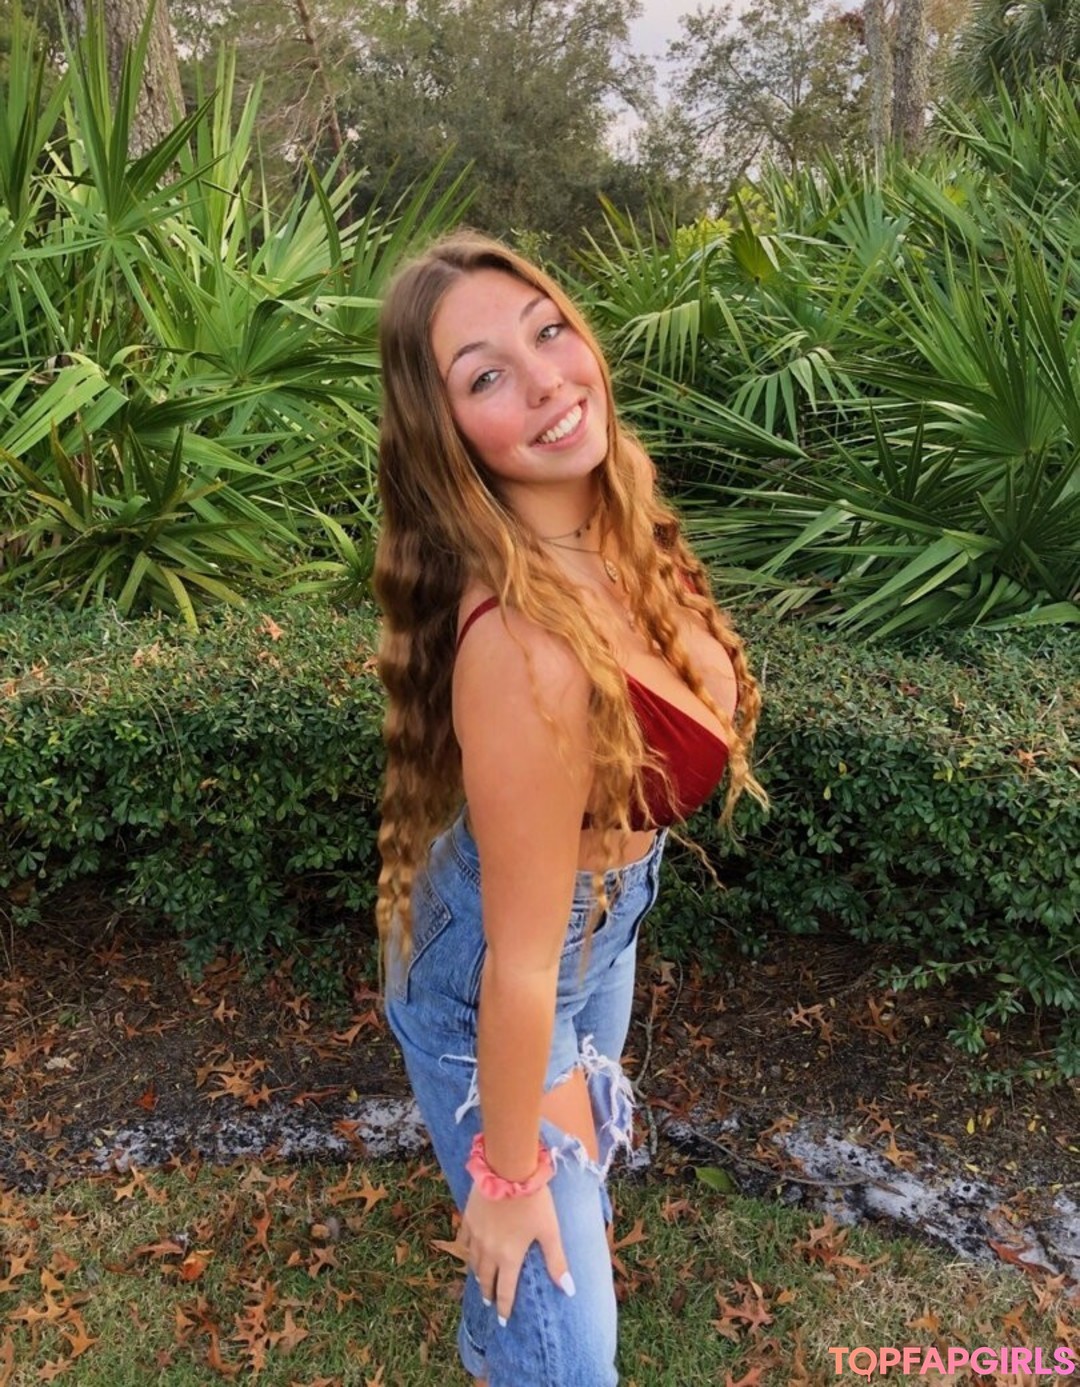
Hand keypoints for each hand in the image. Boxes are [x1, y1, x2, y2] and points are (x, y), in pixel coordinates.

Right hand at [461, 1180, 574, 1324]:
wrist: (508, 1168)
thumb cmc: (533, 1201)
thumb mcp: (550, 1231)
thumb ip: (556, 1261)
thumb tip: (569, 1290)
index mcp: (509, 1257)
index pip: (505, 1290)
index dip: (505, 1307)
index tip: (502, 1320)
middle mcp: (489, 1250)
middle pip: (486, 1278)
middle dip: (488, 1292)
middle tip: (489, 1302)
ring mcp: (476, 1234)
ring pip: (472, 1261)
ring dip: (477, 1274)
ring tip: (480, 1280)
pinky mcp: (469, 1217)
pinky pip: (464, 1239)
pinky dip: (466, 1249)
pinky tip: (467, 1249)